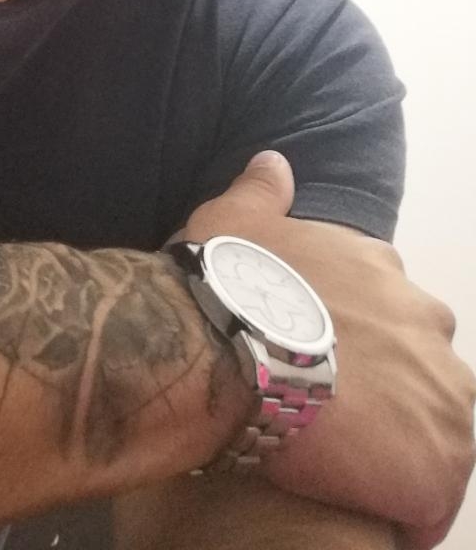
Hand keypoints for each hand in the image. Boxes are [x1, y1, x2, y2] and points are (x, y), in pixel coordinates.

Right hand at [183, 152, 475, 547]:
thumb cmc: (224, 282)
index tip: (322, 363)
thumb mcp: (235, 218)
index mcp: (382, 271)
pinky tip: (355, 501)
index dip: (355, 344)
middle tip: (330, 415)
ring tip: (343, 466)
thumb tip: (274, 163)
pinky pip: (429, 495)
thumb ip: (262, 191)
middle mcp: (426, 320)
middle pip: (420, 368)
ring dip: (396, 446)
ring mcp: (441, 389)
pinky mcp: (439, 457)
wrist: (224, 347)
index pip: (390, 314)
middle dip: (385, 392)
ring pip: (433, 429)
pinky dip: (401, 502)